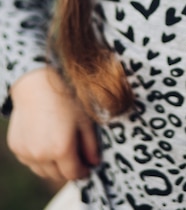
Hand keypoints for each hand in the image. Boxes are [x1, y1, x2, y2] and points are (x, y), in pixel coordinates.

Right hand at [7, 67, 99, 181]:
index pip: (72, 174)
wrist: (37, 85)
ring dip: (52, 165)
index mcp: (61, 149)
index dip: (82, 171)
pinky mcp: (16, 147)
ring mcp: (26, 152)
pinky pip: (30, 160)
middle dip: (67, 169)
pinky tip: (45, 140)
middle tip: (74, 157)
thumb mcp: (84, 120)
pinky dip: (38, 157)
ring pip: (42, 170)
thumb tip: (94, 163)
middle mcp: (41, 155)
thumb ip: (91, 145)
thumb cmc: (64, 99)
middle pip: (57, 175)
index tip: (86, 166)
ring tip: (59, 148)